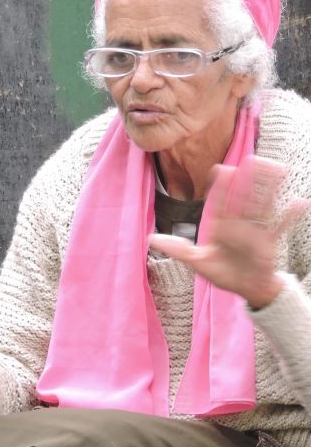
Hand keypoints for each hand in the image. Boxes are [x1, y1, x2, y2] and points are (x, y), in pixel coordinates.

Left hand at [149, 156, 308, 308]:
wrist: (245, 288)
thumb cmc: (222, 272)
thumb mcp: (197, 261)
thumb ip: (178, 249)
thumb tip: (151, 238)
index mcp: (219, 226)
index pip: (219, 202)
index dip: (220, 187)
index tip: (221, 169)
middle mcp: (238, 225)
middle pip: (244, 198)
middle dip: (248, 180)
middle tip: (254, 158)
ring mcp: (255, 232)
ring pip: (263, 206)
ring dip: (270, 188)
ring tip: (278, 168)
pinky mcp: (269, 243)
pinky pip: (280, 227)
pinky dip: (289, 216)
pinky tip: (300, 201)